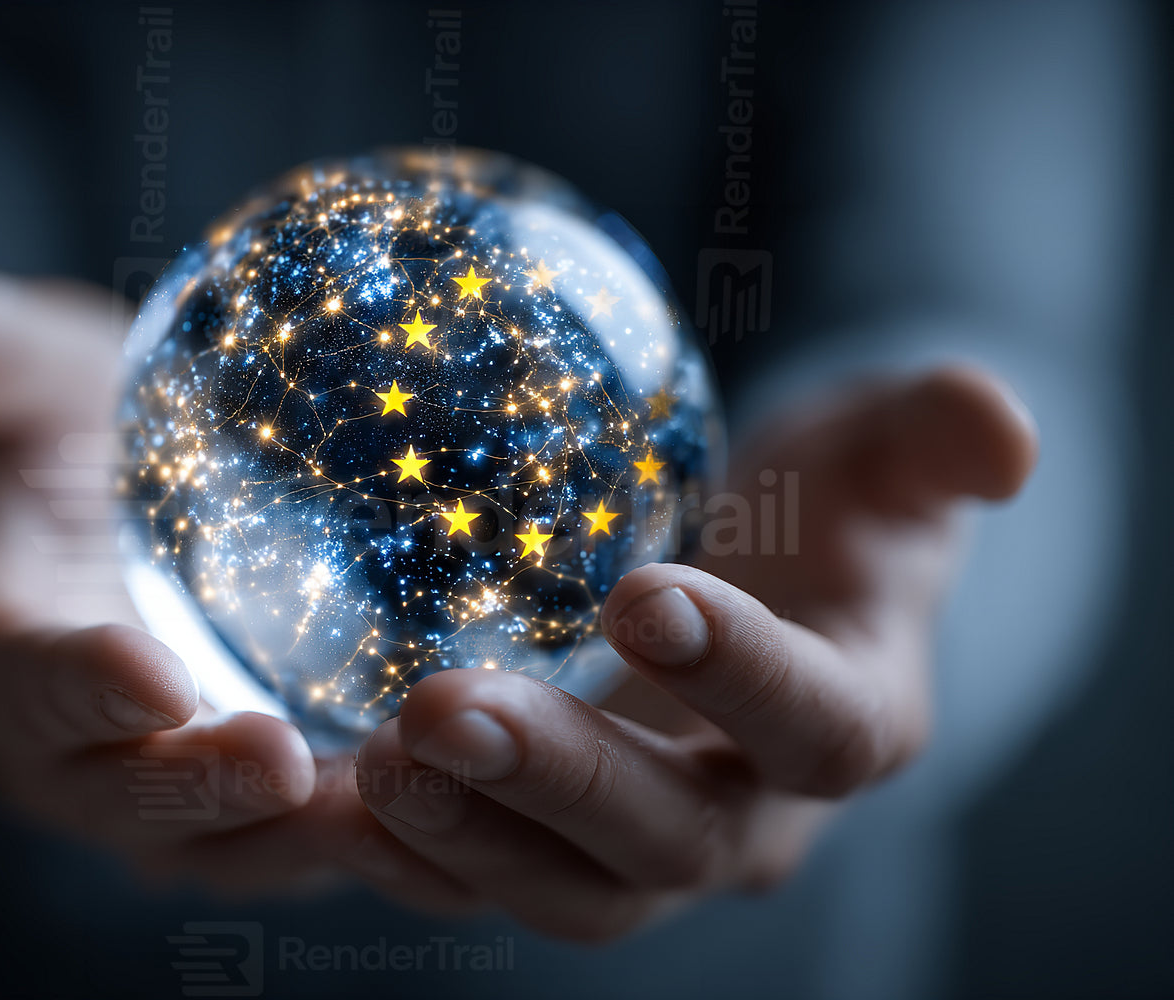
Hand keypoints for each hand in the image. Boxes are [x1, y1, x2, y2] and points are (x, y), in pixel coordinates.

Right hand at [0, 269, 473, 907]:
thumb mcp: (32, 386)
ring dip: (301, 839)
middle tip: (283, 763)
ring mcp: (171, 798)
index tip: (147, 673)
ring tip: (396, 807)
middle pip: (124, 802)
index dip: (73, 687)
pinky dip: (377, 838)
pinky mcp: (257, 805)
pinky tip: (465, 806)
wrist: (121, 532)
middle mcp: (74, 759)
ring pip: (227, 848)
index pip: (20, 685)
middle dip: (197, 791)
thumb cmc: (67, 452)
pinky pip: (307, 840)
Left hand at [352, 365, 1037, 939]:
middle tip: (447, 708)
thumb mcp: (879, 455)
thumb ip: (932, 438)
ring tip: (372, 759)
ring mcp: (643, 850)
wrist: (751, 596)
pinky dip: (406, 857)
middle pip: (667, 836)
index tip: (643, 596)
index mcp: (848, 720)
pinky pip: (480, 882)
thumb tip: (1001, 432)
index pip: (817, 726)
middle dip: (561, 780)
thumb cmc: (819, 514)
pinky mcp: (552, 848)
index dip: (741, 675)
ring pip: (566, 889)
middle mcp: (751, 815)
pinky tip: (323, 798)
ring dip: (467, 835)